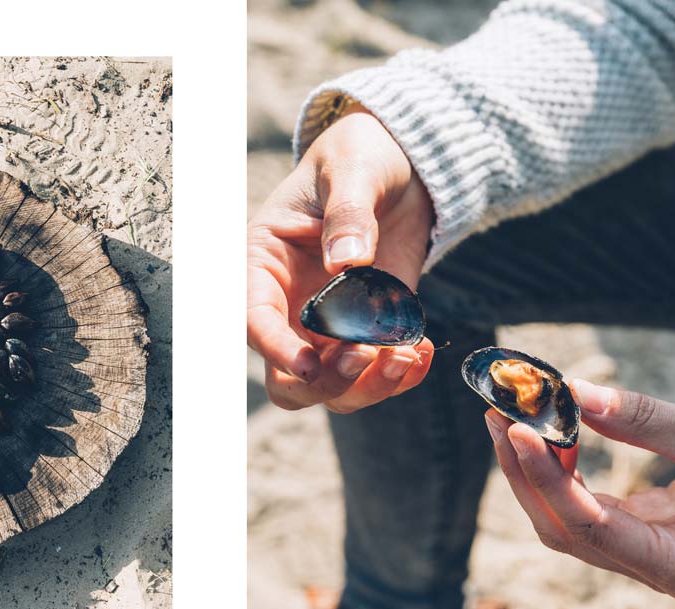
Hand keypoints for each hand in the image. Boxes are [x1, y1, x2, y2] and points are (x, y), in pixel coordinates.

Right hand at [247, 107, 437, 412]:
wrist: (403, 162)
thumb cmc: (360, 155)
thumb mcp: (352, 169)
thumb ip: (348, 213)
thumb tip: (347, 261)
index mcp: (264, 263)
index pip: (254, 318)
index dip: (274, 347)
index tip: (308, 364)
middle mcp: (289, 305)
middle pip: (286, 374)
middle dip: (322, 382)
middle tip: (364, 359)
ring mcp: (330, 323)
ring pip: (332, 386)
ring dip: (366, 386)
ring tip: (406, 356)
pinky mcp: (370, 328)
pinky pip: (374, 372)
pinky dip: (398, 374)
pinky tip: (421, 351)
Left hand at [487, 380, 674, 599]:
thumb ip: (643, 420)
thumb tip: (574, 393)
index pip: (589, 526)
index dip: (547, 478)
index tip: (517, 431)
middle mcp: (655, 571)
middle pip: (563, 528)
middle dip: (526, 473)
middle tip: (499, 414)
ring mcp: (645, 555)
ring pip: (565, 519)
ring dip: (534, 470)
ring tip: (509, 417)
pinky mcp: (642, 533)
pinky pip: (584, 505)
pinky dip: (560, 470)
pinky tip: (542, 433)